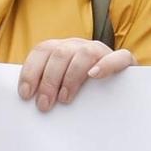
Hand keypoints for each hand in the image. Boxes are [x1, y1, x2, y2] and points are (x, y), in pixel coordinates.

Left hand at [17, 39, 134, 112]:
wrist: (121, 91)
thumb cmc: (82, 93)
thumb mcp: (61, 88)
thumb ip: (47, 89)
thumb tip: (28, 102)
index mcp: (61, 49)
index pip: (42, 51)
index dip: (31, 71)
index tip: (26, 94)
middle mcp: (78, 46)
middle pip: (60, 54)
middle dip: (49, 80)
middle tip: (44, 105)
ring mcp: (101, 51)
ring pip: (84, 53)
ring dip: (71, 76)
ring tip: (65, 98)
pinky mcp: (124, 61)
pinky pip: (118, 57)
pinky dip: (105, 65)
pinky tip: (94, 76)